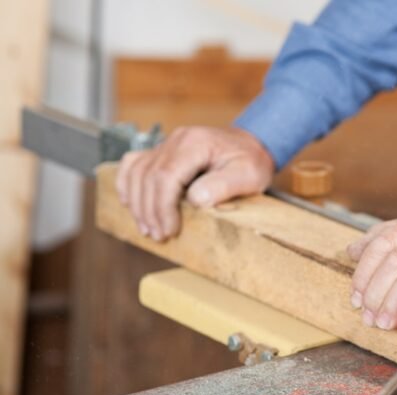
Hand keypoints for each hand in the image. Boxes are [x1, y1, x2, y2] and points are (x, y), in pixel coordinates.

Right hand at [116, 126, 274, 240]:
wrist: (253, 145)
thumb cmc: (252, 161)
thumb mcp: (249, 175)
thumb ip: (223, 186)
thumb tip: (195, 200)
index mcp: (195, 143)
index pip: (166, 176)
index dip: (163, 207)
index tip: (170, 230)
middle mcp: (177, 140)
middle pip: (148, 176)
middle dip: (150, 211)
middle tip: (159, 236)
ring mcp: (167, 144)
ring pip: (137, 172)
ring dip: (138, 203)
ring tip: (148, 229)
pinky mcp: (163, 152)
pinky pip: (134, 164)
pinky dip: (128, 184)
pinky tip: (130, 204)